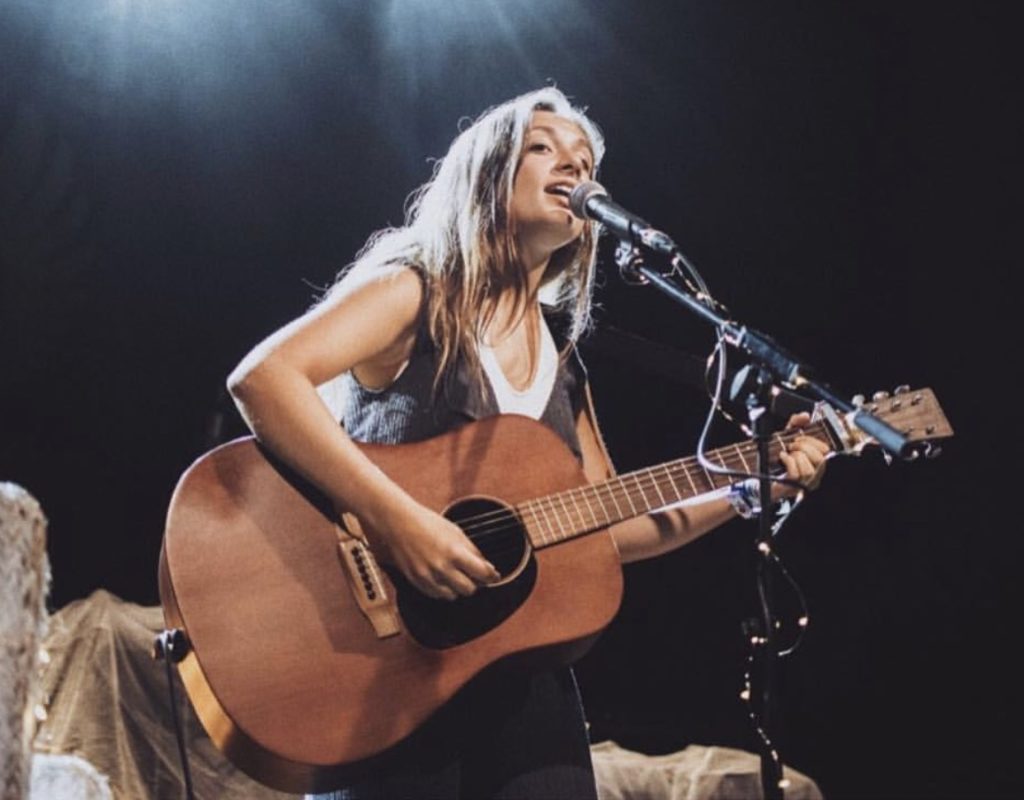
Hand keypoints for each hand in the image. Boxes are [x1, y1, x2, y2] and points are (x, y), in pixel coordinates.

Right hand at [372, 500, 500, 600]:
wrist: (399, 524)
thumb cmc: (427, 524)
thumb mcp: (456, 532)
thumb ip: (472, 550)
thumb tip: (487, 567)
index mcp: (455, 552)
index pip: (482, 573)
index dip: (491, 576)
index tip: (493, 576)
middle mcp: (442, 568)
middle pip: (470, 589)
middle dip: (475, 583)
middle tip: (473, 575)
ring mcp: (428, 577)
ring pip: (454, 596)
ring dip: (458, 588)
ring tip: (456, 575)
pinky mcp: (417, 582)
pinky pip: (437, 595)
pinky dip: (443, 590)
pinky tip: (443, 578)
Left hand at [774, 412, 829, 498]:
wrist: (762, 476)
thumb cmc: (779, 458)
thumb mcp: (787, 437)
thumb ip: (795, 424)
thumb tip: (805, 415)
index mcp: (817, 462)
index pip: (825, 451)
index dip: (813, 441)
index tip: (799, 437)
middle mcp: (815, 474)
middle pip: (820, 460)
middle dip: (804, 447)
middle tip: (792, 445)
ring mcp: (805, 483)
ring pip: (809, 469)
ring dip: (796, 456)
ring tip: (788, 453)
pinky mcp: (793, 487)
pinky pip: (796, 474)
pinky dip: (788, 462)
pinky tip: (782, 457)